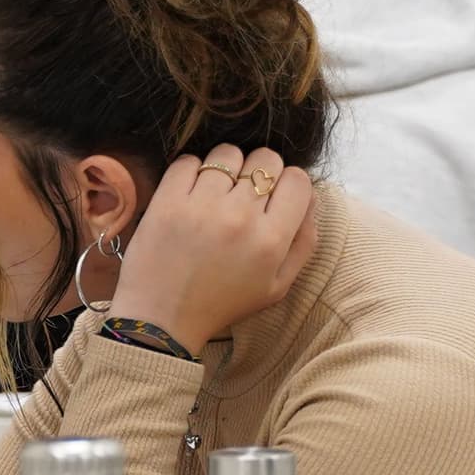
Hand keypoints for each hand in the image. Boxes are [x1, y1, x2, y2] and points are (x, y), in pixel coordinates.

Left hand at [107, 145, 320, 354]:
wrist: (162, 320)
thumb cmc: (222, 303)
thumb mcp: (276, 286)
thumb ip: (304, 242)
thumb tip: (312, 198)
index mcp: (271, 241)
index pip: (298, 180)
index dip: (289, 184)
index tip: (274, 197)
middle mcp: (240, 218)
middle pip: (266, 159)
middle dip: (260, 171)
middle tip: (245, 193)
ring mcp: (202, 207)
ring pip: (228, 154)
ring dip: (226, 168)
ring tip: (216, 192)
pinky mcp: (168, 202)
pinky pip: (189, 160)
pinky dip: (192, 170)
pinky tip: (191, 193)